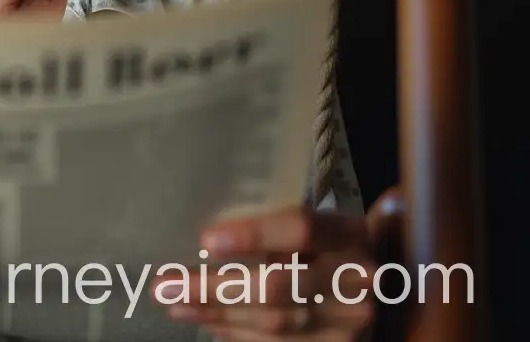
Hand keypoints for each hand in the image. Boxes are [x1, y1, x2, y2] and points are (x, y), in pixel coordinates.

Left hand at [151, 205, 375, 339]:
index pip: (301, 230)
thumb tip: (205, 235)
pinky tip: (206, 320)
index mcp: (350, 235)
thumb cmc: (333, 246)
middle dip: (214, 288)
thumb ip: (277, 226)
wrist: (391, 289)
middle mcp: (357, 283)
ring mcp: (350, 327)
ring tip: (173, 303)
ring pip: (274, 325)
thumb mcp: (318, 224)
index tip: (205, 240)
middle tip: (164, 285)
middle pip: (278, 287)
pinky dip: (235, 334)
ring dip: (215, 314)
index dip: (253, 236)